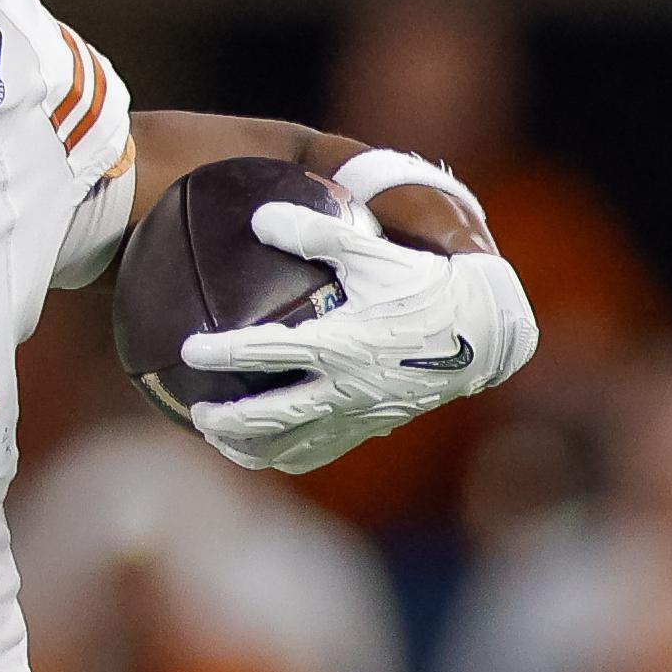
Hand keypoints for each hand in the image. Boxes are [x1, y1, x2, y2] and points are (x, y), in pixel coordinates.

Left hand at [179, 193, 536, 475]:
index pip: (263, 352)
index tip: (187, 349)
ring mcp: (357, 414)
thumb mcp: (372, 251)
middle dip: (225, 419)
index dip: (219, 352)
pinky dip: (286, 455)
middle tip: (196, 410)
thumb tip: (260, 216)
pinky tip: (268, 448)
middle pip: (267, 417)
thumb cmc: (427, 284)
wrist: (485, 331)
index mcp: (338, 343)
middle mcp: (344, 388)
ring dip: (248, 447)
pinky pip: (318, 452)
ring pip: (289, 447)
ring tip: (219, 437)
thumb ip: (316, 232)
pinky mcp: (370, 427)